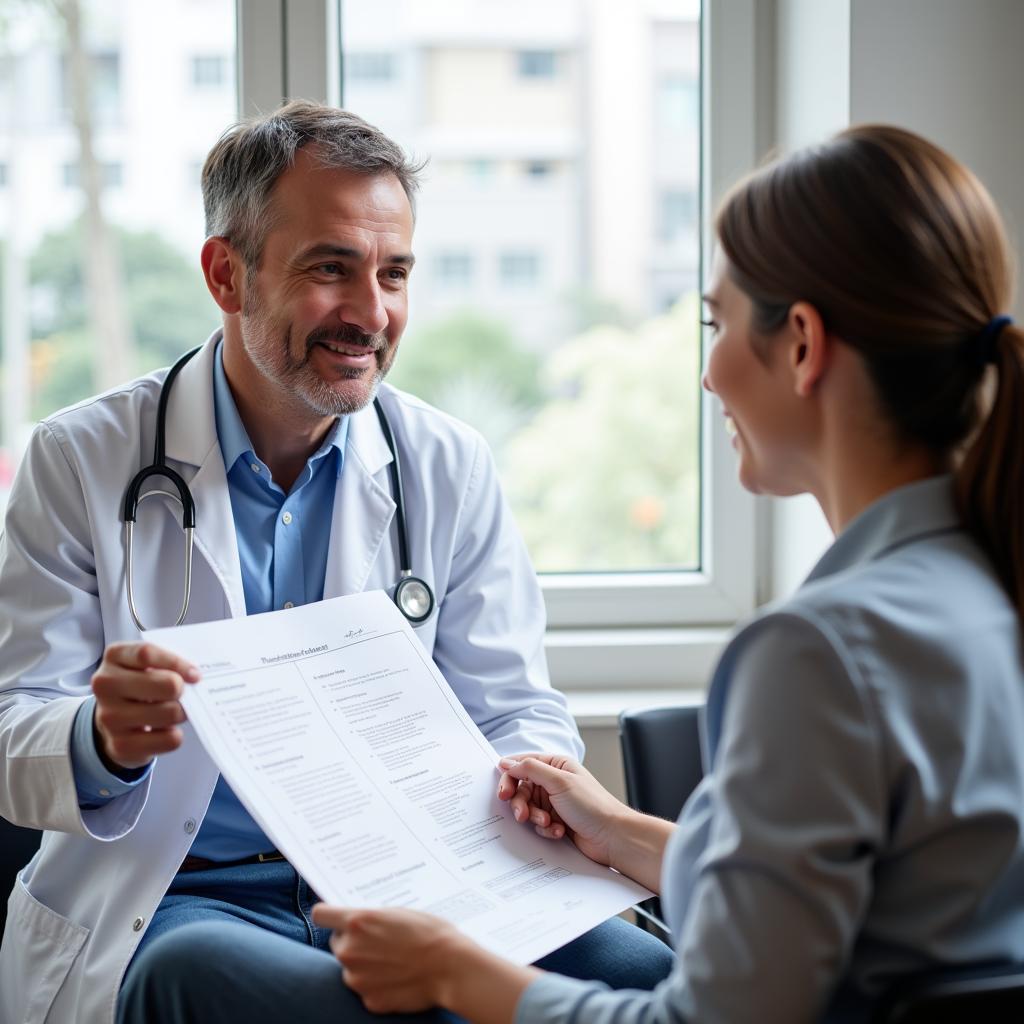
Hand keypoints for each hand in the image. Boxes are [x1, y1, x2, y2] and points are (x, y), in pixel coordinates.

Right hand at [90, 642, 199, 770]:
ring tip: (171, 711)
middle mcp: (106, 685)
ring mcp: (110, 717)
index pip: (148, 654)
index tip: (194, 674)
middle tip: (183, 694)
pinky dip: (174, 735)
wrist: (112, 719)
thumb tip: (194, 677)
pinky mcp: (120, 745)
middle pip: (167, 685)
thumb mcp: (146, 663)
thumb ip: (168, 662)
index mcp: (114, 656)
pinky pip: (170, 740)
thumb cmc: (139, 683)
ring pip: (171, 713)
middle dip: (183, 691)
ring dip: (180, 713)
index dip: (178, 663)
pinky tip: (163, 730)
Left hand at [311, 905, 465, 1013]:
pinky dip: (376, 984)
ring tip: (393, 960)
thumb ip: (371, 918)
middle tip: (378, 940)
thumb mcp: (399, 912)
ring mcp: (356, 979)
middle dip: (353, 941)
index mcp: (357, 922)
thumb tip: (358, 922)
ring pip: (350, 967)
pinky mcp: (368, 1000)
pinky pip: (365, 988)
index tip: (335, 918)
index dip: (329, 916)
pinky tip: (397, 977)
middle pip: (337, 942)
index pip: (321, 915)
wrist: (451, 968)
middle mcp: (350, 950)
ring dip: (364, 964)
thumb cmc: (431, 933)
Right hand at [496, 753, 628, 866]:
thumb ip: (531, 769)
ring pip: (528, 808)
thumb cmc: (592, 805)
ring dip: (535, 818)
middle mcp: (553, 781)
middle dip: (521, 803)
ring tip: (548, 823)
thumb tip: (506, 762)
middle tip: (522, 815)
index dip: (510, 777)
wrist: (612, 837)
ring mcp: (554, 802)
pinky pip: (538, 825)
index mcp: (556, 765)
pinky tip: (558, 831)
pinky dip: (546, 829)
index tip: (504, 793)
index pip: (522, 764)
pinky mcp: (556, 821)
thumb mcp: (559, 781)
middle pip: (521, 789)